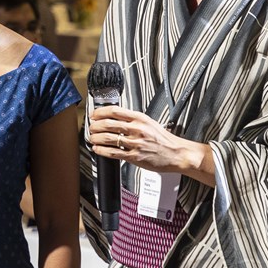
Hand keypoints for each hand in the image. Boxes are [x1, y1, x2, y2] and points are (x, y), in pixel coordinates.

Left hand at [89, 106, 213, 184]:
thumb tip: (114, 117)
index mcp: (140, 118)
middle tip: (91, 127)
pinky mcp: (134, 157)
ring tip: (92, 137)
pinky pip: (113, 152)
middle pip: (108, 124)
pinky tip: (97, 149)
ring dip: (95, 138)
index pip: (114, 111)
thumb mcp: (149, 122)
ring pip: (108, 138)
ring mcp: (135, 143)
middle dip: (95, 125)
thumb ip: (132, 119)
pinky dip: (101, 150)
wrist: (177, 153)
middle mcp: (137, 129)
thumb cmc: (164, 139)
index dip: (100, 112)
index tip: (94, 114)